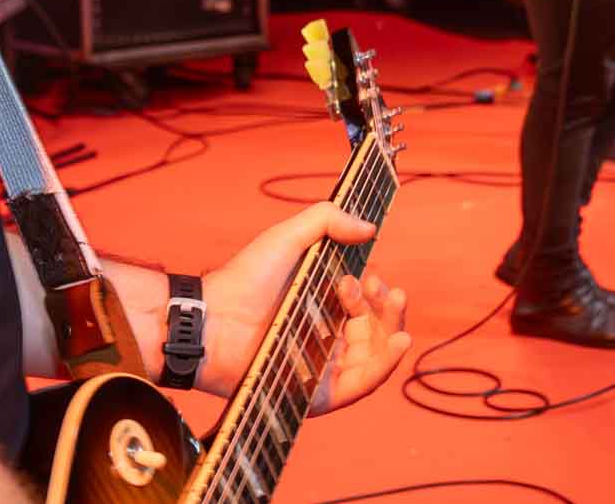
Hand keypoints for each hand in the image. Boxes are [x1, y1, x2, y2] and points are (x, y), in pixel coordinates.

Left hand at [196, 202, 410, 414]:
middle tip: (387, 288)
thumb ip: (325, 221)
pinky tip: (400, 340)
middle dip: (388, 308)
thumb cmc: (244, 280)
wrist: (213, 319)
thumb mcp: (287, 238)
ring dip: (393, 331)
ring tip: (395, 302)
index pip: (362, 306)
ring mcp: (323, 368)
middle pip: (374, 332)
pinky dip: (386, 366)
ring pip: (375, 357)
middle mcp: (325, 340)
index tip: (370, 275)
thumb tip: (369, 226)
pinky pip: (362, 385)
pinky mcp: (319, 394)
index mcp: (320, 309)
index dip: (373, 291)